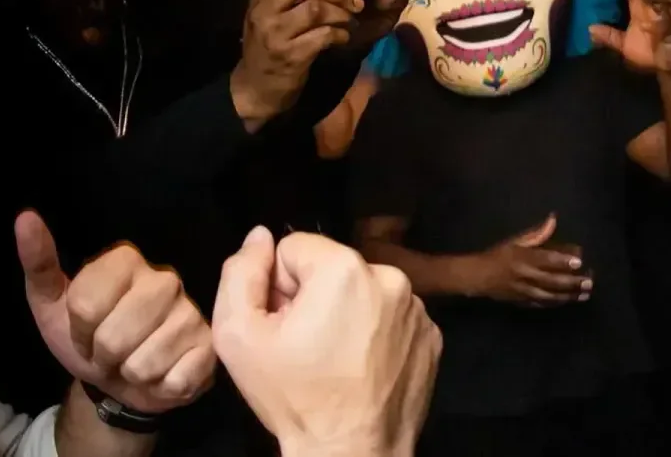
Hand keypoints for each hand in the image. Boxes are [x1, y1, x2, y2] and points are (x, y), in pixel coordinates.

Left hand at [16, 211, 213, 413]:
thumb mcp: (51, 303)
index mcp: (126, 260)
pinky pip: (174, 380)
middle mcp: (165, 278)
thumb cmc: (85, 338)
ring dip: (130, 374)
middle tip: (109, 351)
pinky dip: (160, 387)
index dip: (79, 329)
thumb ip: (39, 262)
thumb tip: (25, 217)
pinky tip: (162, 374)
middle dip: (103, 356)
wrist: (120, 380)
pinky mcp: (210, 346)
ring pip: (142, 363)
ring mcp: (192, 312)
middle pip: (113, 337)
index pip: (85, 304)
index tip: (85, 331)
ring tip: (134, 363)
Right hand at [212, 228, 440, 456]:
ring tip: (335, 359)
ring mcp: (417, 308)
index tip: (282, 323)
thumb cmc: (294, 397)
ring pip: (365, 291)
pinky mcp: (432, 335)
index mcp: (344, 268)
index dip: (278, 285)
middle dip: (314, 297)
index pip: (295, 247)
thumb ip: (241, 273)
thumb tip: (259, 236)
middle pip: (333, 268)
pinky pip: (393, 317)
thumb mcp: (239, 335)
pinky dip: (376, 333)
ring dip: (348, 313)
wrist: (352, 454)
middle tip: (306, 345)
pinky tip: (362, 367)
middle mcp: (390, 277)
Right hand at [232, 0, 365, 130]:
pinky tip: (342, 37)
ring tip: (349, 19)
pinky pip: (323, 36)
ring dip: (341, 13)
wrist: (256, 87)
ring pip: (316, 9)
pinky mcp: (290, 55)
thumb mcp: (268, 12)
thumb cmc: (269, 43)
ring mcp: (275, 34)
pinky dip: (340, 35)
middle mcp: (264, 10)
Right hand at [462, 214, 590, 306]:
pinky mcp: (523, 302)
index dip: (562, 261)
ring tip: (585, 294)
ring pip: (550, 295)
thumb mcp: (515, 241)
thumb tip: (553, 219)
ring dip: (569, 295)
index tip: (579, 262)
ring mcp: (524, 291)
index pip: (545, 259)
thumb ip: (537, 233)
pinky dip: (557, 303)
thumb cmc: (498, 255)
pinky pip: (543, 304)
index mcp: (522, 258)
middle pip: (552, 280)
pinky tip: (569, 300)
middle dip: (572, 282)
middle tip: (589, 281)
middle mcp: (524, 275)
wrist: (478, 277)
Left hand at [589, 0, 667, 70]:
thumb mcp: (623, 45)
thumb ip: (609, 36)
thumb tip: (589, 28)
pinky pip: (662, 12)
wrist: (665, 66)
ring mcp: (659, 14)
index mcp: (638, 10)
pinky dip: (657, 5)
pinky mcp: (668, 23)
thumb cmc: (646, 54)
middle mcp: (648, 8)